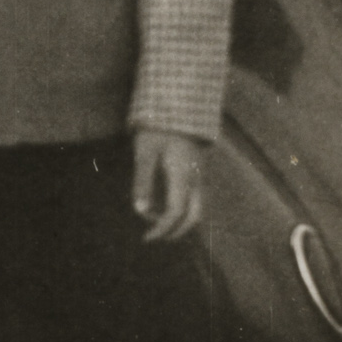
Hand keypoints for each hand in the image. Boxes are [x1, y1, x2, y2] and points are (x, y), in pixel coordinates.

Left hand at [132, 128, 207, 242]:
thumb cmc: (158, 127)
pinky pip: (197, 197)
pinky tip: (165, 202)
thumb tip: (139, 210)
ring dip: (180, 219)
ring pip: (198, 207)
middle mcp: (197, 179)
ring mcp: (202, 173)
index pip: (175, 214)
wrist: (179, 103)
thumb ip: (142, 181)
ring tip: (156, 220)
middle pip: (194, 216)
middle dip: (176, 231)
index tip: (146, 238)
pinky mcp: (200, 168)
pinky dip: (184, 207)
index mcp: (183, 177)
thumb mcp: (145, 152)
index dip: (161, 229)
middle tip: (155, 236)